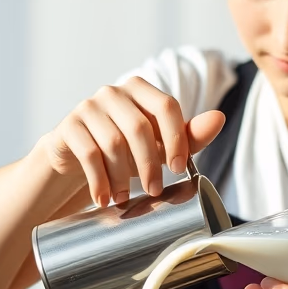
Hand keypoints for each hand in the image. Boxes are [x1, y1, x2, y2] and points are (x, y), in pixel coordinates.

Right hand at [36, 77, 225, 206]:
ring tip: (125, 199)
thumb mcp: (158, 144)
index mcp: (140, 90)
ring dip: (123, 177)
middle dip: (150, 164)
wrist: (75, 158)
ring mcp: (88, 107)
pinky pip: (88, 153)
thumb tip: (219, 118)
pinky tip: (104, 198)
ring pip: (113, 142)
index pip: (166, 106)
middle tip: (154, 191)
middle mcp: (113, 92)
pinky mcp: (68, 126)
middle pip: (139, 127)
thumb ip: (188, 134)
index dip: (176, 138)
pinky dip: (99, 181)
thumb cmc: (124, 150)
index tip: (179, 169)